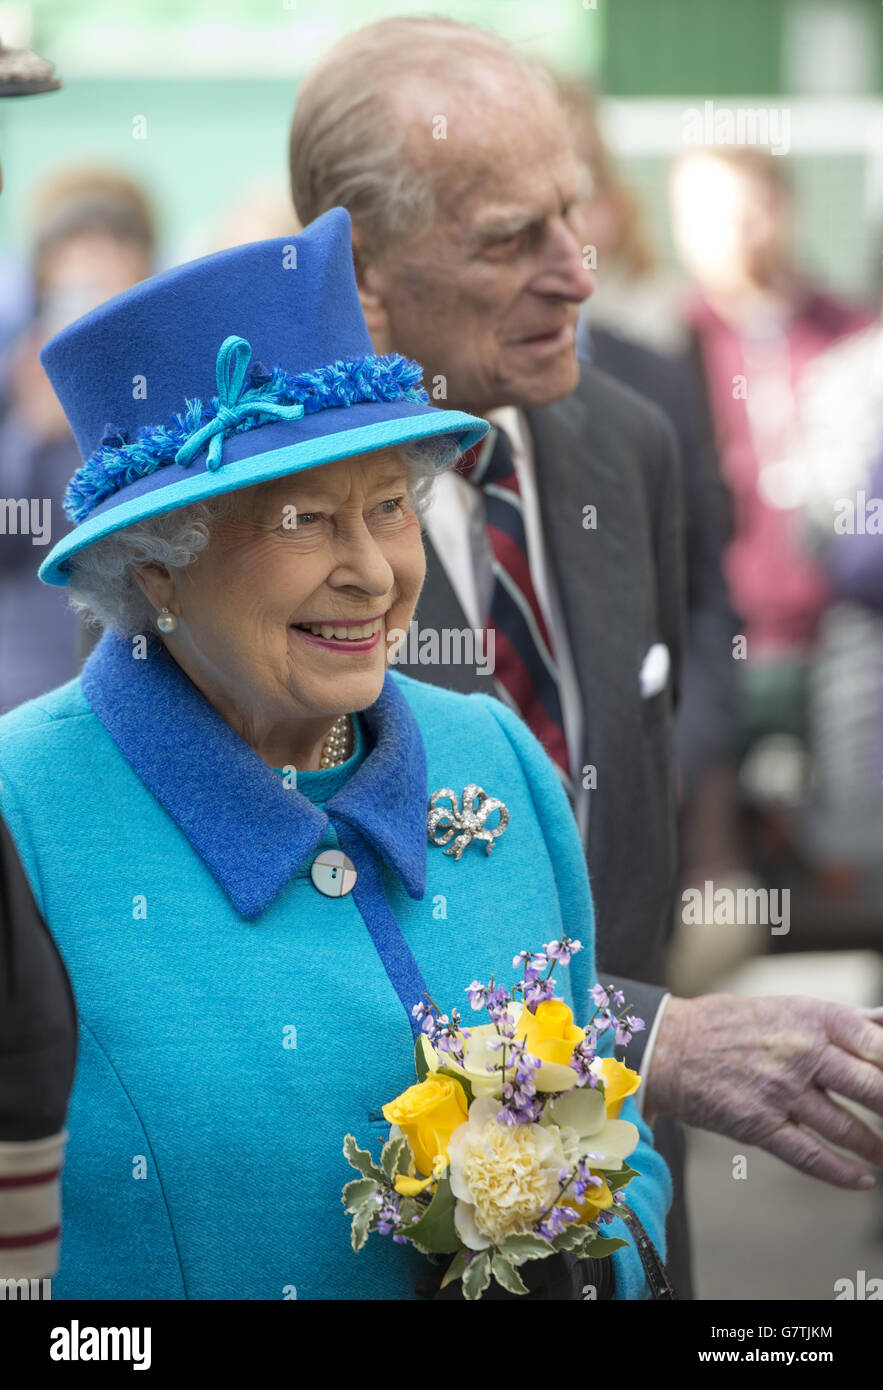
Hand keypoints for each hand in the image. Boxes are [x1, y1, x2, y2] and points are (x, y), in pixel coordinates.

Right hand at [645, 994, 882, 1187]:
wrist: (669, 1045)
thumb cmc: (733, 1024)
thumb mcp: (791, 1007)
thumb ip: (844, 1019)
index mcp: (813, 1017)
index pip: (878, 1044)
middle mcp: (801, 1051)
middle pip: (871, 1088)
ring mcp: (781, 1090)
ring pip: (846, 1127)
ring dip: (875, 1147)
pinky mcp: (760, 1124)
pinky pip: (810, 1155)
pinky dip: (841, 1173)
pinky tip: (862, 1180)